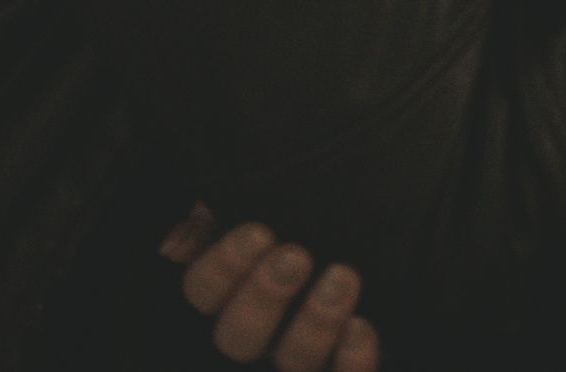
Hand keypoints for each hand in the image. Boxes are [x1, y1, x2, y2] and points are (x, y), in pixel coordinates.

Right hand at [159, 208, 379, 369]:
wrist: (364, 255)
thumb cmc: (301, 226)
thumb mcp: (262, 212)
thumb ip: (226, 215)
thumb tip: (202, 209)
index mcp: (224, 294)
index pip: (202, 290)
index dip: (223, 268)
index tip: (258, 234)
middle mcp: (254, 333)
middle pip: (238, 335)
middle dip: (263, 296)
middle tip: (296, 257)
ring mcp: (292, 359)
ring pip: (293, 360)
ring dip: (315, 323)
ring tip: (341, 279)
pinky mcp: (336, 367)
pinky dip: (351, 360)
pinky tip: (359, 328)